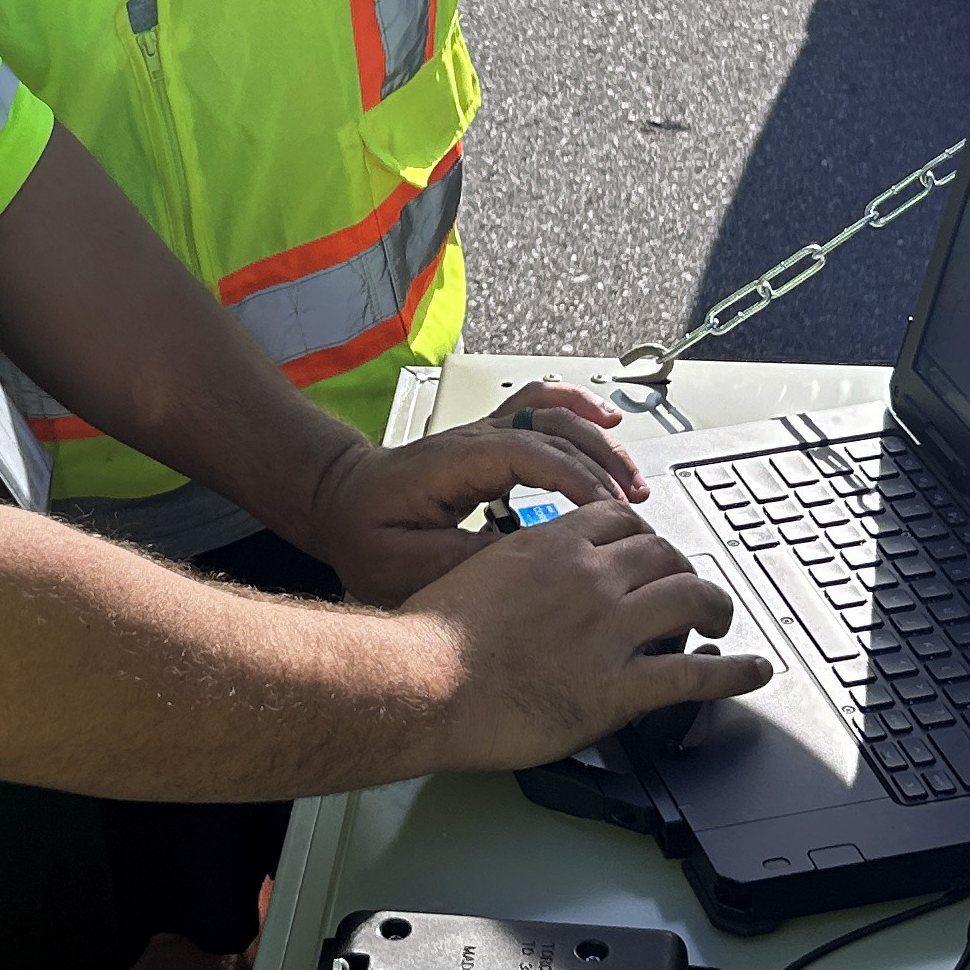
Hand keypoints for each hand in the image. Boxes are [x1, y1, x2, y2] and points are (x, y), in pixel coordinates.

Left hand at [295, 383, 646, 604]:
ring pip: (553, 415)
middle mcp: (474, 439)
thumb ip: (464, 559)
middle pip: (553, 431)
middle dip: (601, 465)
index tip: (606, 511)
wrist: (336, 502)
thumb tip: (526, 558)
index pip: (529, 454)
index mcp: (453, 462)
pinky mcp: (490, 439)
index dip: (574, 479)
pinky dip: (578, 407)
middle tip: (634, 505)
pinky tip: (606, 420)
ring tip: (633, 479)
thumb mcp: (404, 562)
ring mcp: (484, 433)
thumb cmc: (363, 532)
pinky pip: (540, 406)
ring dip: (599, 441)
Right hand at [399, 504, 766, 774]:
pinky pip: (696, 673)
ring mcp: (610, 630)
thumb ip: (509, 571)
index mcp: (552, 546)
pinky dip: (735, 671)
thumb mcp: (469, 576)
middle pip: (665, 553)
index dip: (644, 536)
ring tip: (722, 620)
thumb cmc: (430, 639)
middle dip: (683, 569)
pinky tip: (753, 671)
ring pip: (692, 597)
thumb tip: (519, 581)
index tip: (647, 551)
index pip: (620, 520)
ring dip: (716, 607)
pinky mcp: (618, 687)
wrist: (420, 682)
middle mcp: (591, 578)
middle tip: (686, 588)